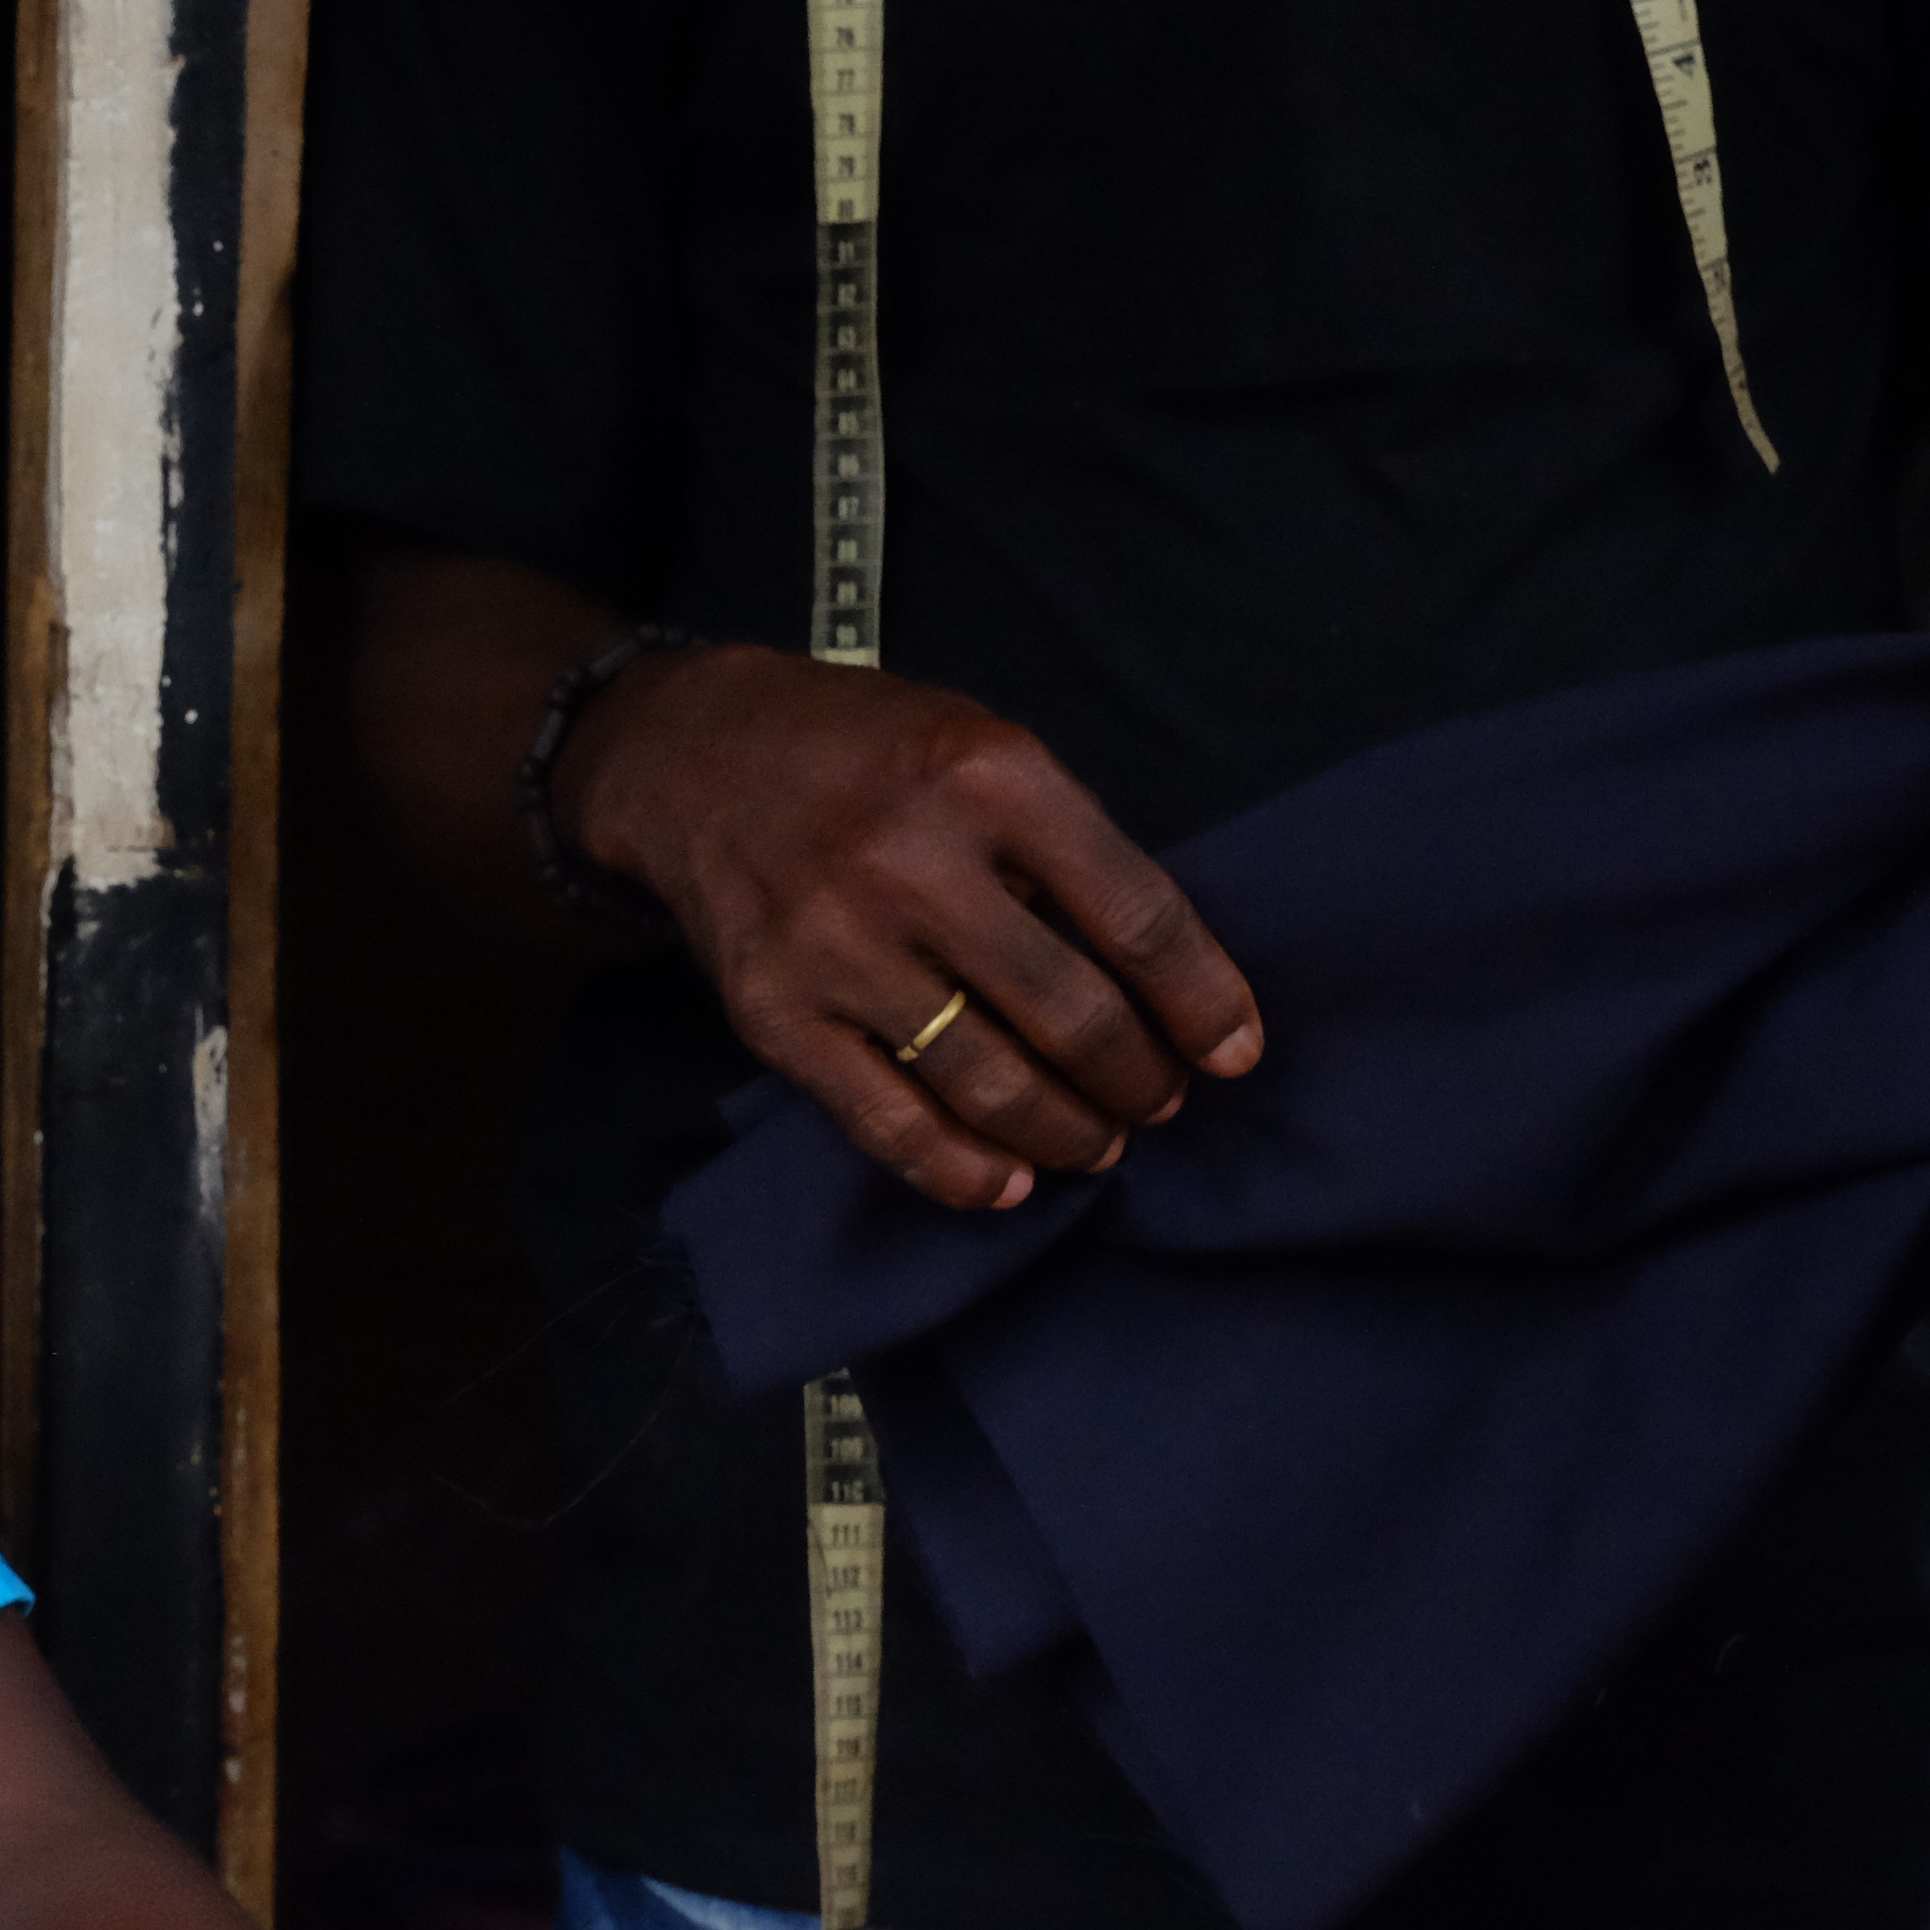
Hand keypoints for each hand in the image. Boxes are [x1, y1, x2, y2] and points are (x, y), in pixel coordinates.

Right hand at [568, 642, 1263, 1207]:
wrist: (692, 756)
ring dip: (1066, 1133)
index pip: (1135, 918)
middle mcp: (911, 863)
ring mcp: (835, 944)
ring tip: (1095, 1142)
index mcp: (989, 778)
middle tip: (1160, 1101)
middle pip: (1071, 1015)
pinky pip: (886, 1120)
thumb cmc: (865, 753)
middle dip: (1141, 1081)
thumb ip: (1064, 847)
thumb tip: (1160, 986)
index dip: (1204, 1002)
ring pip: (989, 1082)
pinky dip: (960, 1170)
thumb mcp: (982, 746)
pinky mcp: (774, 1012)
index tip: (1237, 1052)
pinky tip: (1007, 1183)